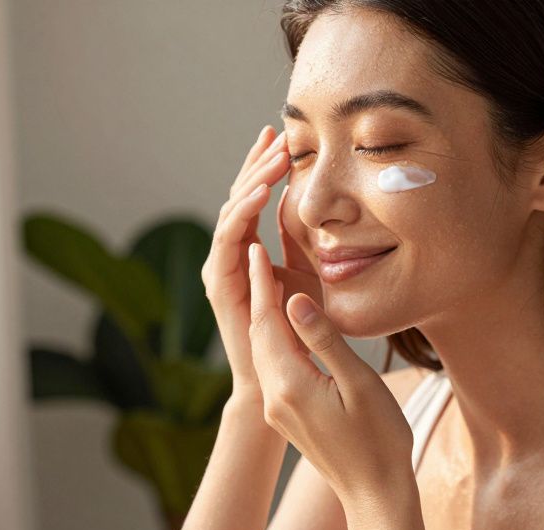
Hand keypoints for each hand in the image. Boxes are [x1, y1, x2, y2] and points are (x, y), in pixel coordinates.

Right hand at [202, 126, 321, 402]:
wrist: (279, 381)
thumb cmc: (298, 335)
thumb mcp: (309, 277)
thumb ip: (306, 244)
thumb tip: (324, 207)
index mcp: (249, 251)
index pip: (253, 199)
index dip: (263, 168)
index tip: (280, 136)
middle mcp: (230, 256)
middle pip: (238, 198)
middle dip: (256, 165)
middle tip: (275, 134)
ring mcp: (221, 269)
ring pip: (231, 213)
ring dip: (251, 182)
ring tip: (273, 158)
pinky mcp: (219, 284)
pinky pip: (228, 241)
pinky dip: (242, 215)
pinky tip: (260, 195)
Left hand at [244, 241, 414, 505]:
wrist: (374, 495)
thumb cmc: (379, 441)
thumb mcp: (359, 385)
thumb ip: (324, 340)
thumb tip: (296, 300)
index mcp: (289, 385)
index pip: (267, 323)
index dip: (262, 284)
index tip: (258, 250)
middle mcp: (274, 397)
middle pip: (259, 334)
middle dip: (258, 294)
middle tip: (258, 253)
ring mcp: (277, 409)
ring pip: (264, 351)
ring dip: (265, 316)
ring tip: (270, 280)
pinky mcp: (286, 416)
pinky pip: (273, 367)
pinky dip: (275, 339)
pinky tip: (286, 325)